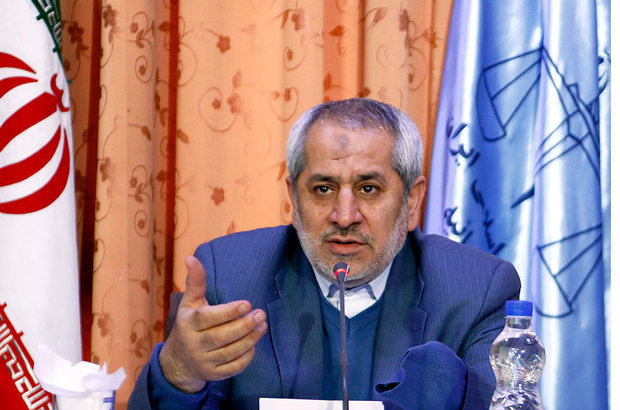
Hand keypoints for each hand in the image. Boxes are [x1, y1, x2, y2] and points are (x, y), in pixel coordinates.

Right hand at [159, 256, 267, 392]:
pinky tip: (254, 345)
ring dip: (249, 340)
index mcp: (188, 323)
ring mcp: (203, 361)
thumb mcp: (189, 303)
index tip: (247, 304)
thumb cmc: (189, 325)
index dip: (228, 312)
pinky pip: (233, 368)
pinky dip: (245, 357)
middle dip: (244, 326)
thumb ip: (195, 282)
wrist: (178, 362)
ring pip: (229, 352)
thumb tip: (192, 257)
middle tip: (261, 314)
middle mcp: (194, 344)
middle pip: (221, 337)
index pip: (208, 319)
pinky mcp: (213, 375)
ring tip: (263, 326)